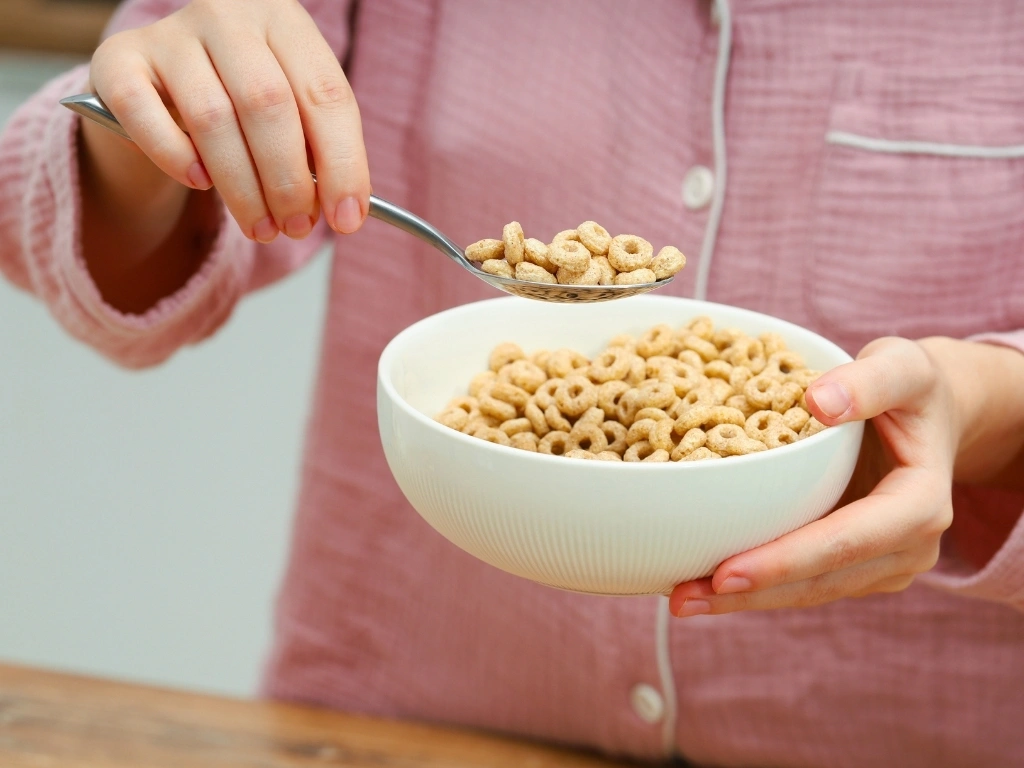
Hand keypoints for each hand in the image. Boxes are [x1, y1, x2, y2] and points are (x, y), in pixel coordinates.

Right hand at [86, 0, 369, 243]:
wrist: (160, 91)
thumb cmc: (242, 109)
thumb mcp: (290, 120)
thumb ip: (317, 155)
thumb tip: (342, 210)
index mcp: (285, 22)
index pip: (326, 93)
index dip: (342, 163)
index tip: (347, 218)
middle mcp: (228, 15)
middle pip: (268, 103)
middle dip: (289, 180)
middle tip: (297, 227)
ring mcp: (170, 33)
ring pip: (212, 118)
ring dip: (242, 188)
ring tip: (261, 228)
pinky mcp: (117, 61)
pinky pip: (146, 117)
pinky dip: (176, 158)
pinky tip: (200, 184)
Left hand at [669, 336, 959, 616]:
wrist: (930, 415)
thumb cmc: (911, 388)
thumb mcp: (900, 367)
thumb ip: (868, 381)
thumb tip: (819, 402)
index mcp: (921, 504)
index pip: (847, 540)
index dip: (785, 560)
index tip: (725, 572)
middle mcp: (909, 548)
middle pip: (821, 581)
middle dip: (751, 594)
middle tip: (681, 600)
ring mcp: (884, 565)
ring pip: (809, 592)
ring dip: (745, 600)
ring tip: (681, 599)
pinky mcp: (858, 568)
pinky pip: (804, 582)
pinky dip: (757, 586)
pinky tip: (705, 584)